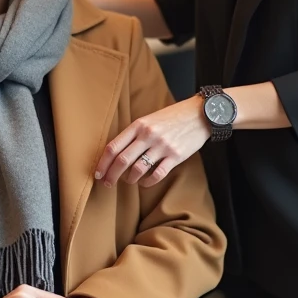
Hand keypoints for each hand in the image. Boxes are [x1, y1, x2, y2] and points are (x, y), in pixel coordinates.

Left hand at [95, 96, 209, 187]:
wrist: (200, 114)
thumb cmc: (172, 117)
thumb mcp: (149, 119)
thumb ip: (134, 133)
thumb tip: (116, 152)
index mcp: (138, 125)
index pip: (113, 146)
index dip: (102, 162)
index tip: (98, 173)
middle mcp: (148, 135)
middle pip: (122, 160)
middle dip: (111, 175)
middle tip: (106, 183)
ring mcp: (162, 146)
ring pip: (138, 169)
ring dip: (129, 179)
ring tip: (128, 181)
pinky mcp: (175, 156)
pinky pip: (157, 174)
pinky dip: (147, 182)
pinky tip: (144, 182)